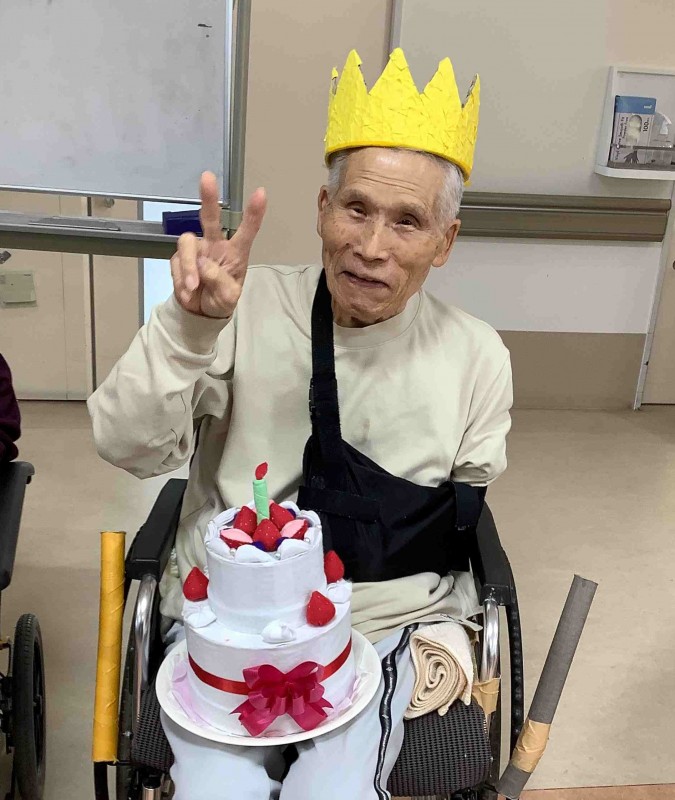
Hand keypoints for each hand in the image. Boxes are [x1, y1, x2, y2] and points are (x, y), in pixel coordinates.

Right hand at [171, 172, 266, 318]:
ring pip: (187, 242)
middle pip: (211, 218)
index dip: (254, 213)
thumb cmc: (221, 300)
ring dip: (188, 266)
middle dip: (209, 198)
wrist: (200, 312)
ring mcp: (197, 249)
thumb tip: (203, 264)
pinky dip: (180, 278)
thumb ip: (219, 282)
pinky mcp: (180, 257)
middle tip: (207, 177)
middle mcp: (216, 244)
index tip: (261, 193)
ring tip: (193, 286)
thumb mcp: (228, 298)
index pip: (247, 230)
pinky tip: (188, 290)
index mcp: (236, 252)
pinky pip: (177, 261)